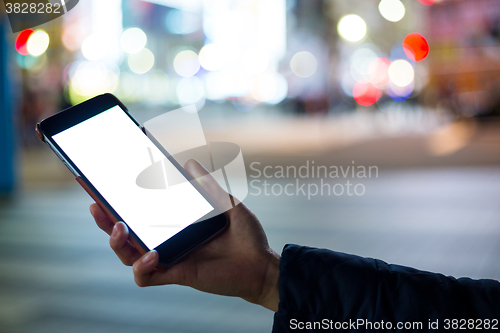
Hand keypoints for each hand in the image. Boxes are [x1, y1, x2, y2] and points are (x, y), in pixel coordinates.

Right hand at [90, 159, 279, 311]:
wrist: (262, 266)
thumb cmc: (246, 236)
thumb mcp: (228, 205)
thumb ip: (208, 187)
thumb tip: (189, 163)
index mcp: (176, 223)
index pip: (142, 213)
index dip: (120, 203)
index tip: (104, 186)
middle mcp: (168, 240)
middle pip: (126, 234)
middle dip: (106, 221)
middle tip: (97, 205)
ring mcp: (170, 258)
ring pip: (129, 255)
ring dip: (117, 243)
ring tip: (120, 229)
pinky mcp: (176, 274)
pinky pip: (147, 277)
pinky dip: (142, 267)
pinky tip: (151, 254)